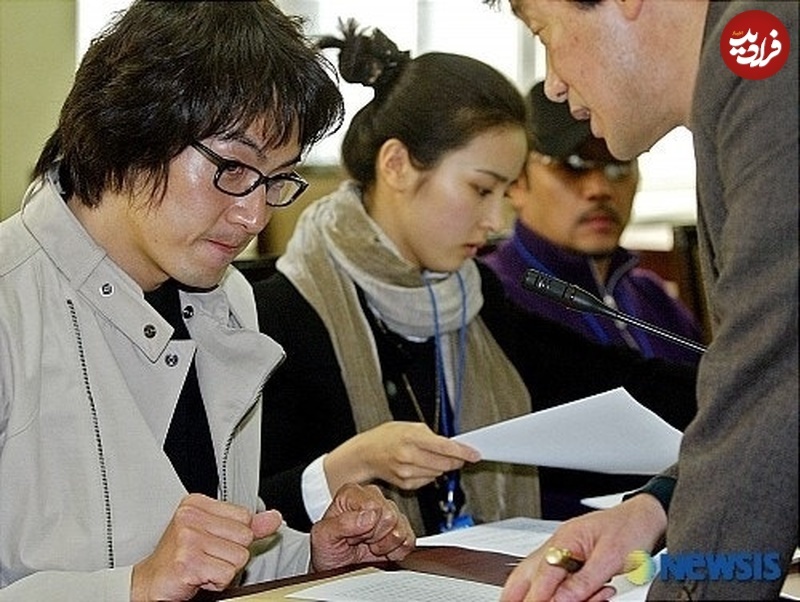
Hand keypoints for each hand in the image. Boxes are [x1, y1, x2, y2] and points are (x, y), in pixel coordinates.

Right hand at [131, 494, 282, 600]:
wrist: (150, 583)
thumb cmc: (180, 558)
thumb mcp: (214, 533)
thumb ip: (247, 525)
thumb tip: (274, 518)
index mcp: (196, 503)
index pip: (245, 516)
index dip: (234, 537)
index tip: (213, 543)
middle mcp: (190, 517)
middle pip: (245, 536)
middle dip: (231, 554)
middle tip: (207, 558)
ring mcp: (188, 538)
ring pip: (239, 557)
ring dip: (224, 570)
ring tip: (202, 567)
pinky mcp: (188, 562)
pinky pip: (227, 574)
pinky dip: (217, 582)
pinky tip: (199, 578)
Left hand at [309, 482, 415, 571]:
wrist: (335, 568)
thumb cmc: (327, 548)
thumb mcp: (323, 536)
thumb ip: (342, 523)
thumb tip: (369, 516)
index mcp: (352, 493)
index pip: (374, 506)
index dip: (364, 527)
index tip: (351, 535)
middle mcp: (373, 498)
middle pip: (390, 517)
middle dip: (374, 536)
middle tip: (359, 541)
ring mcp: (389, 513)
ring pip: (400, 530)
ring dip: (384, 545)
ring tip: (368, 545)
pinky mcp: (402, 529)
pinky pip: (410, 541)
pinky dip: (396, 552)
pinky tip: (381, 551)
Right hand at [324, 421, 480, 492]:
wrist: (365, 454)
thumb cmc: (386, 437)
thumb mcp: (409, 426)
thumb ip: (431, 435)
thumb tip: (451, 445)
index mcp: (411, 438)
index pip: (445, 447)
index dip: (464, 452)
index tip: (475, 454)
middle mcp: (409, 457)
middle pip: (445, 463)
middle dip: (456, 459)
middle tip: (458, 454)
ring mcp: (407, 472)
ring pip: (439, 473)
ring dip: (441, 466)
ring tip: (428, 456)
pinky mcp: (406, 484)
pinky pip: (429, 480)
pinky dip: (430, 473)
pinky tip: (420, 465)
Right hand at [500, 494, 666, 601]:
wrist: (647, 517)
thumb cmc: (631, 528)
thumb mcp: (611, 557)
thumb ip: (584, 580)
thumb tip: (561, 599)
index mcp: (565, 540)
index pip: (543, 574)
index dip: (537, 597)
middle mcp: (558, 545)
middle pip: (526, 573)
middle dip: (518, 594)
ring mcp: (562, 551)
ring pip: (536, 577)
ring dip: (544, 595)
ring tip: (565, 601)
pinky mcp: (570, 559)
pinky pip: (555, 579)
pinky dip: (562, 593)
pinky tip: (586, 598)